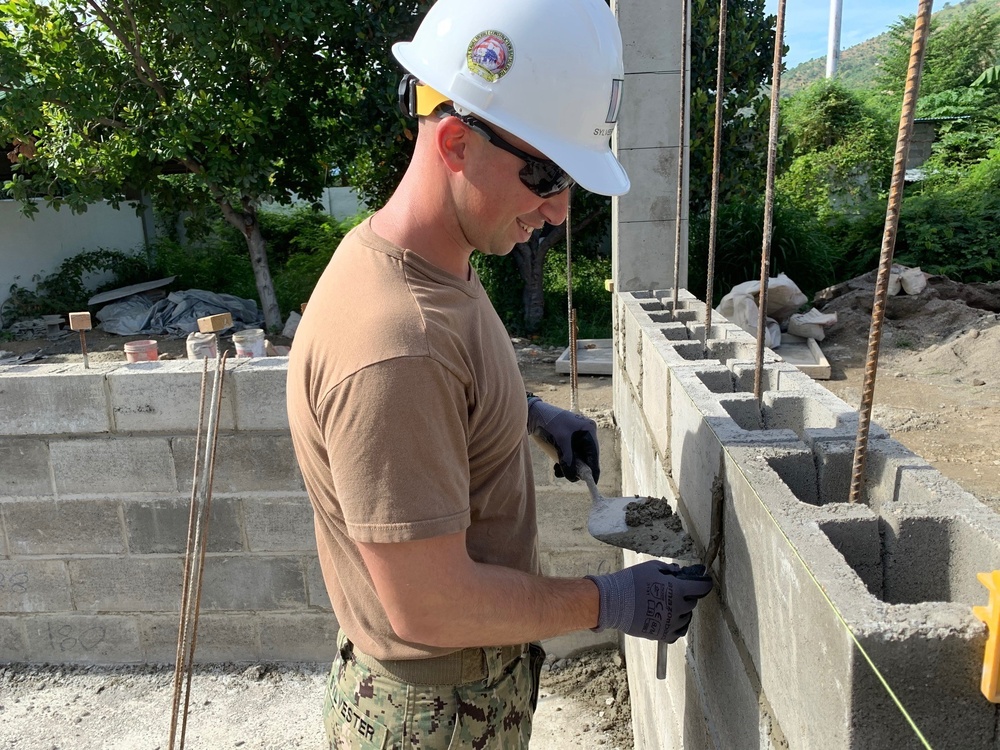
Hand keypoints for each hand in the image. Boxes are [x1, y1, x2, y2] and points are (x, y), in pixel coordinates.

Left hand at [527, 397, 599, 482]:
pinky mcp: (568, 439)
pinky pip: (570, 455)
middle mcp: (585, 433)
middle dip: (577, 469)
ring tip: (557, 471)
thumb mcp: (560, 442)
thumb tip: (572, 477)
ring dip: (569, 467)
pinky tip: (556, 468)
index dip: (592, 470)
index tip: (591, 484)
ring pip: (577, 458)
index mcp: (589, 430)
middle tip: (567, 476)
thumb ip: (567, 460)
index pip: (594, 454)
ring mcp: (577, 436)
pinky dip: (564, 462)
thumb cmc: (548, 422)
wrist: (532, 413)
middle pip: (586, 457)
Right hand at [586, 562, 712, 642]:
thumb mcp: (651, 568)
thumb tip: (679, 572)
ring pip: (685, 619)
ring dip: (681, 612)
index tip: (704, 582)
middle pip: (692, 604)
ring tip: (669, 607)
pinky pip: (677, 633)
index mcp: (678, 590)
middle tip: (676, 593)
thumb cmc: (632, 581)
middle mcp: (678, 608)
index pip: (701, 587)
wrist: (614, 602)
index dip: (704, 583)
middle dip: (687, 597)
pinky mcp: (662, 635)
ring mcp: (670, 623)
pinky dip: (676, 627)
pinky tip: (668, 620)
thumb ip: (669, 569)